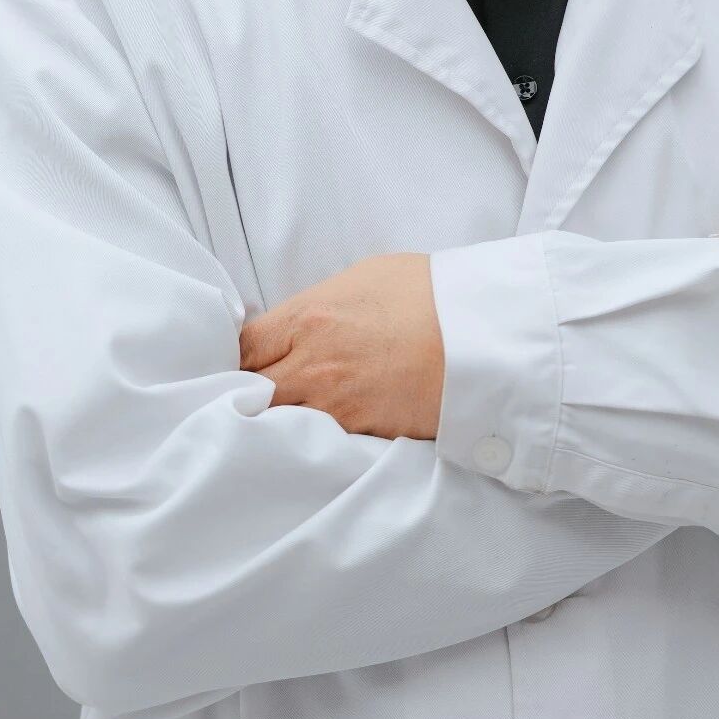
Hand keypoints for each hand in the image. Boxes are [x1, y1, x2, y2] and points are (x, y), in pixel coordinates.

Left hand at [238, 252, 445, 438]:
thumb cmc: (429, 295)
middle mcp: (311, 366)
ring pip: (277, 423)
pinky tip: (318, 431)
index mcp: (307, 318)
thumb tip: (295, 326)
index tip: (244, 361)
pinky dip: (312, 437)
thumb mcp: (363, 278)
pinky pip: (316, 441)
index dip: (236, 356)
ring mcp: (334, 407)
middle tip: (256, 391)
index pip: (240, 348)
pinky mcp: (359, 435)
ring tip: (285, 413)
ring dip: (276, 419)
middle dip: (247, 392)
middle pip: (248, 392)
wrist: (482, 336)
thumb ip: (317, 305)